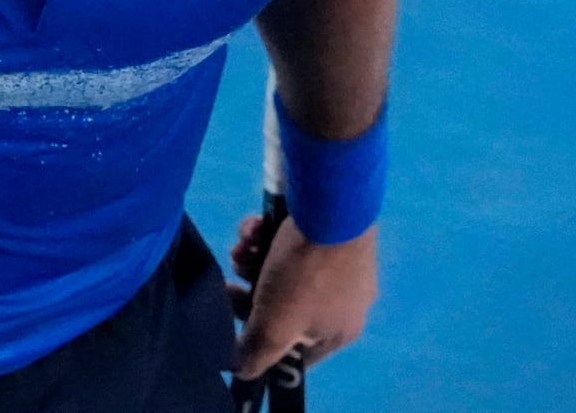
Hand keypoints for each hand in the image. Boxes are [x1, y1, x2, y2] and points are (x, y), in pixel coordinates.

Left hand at [228, 214, 376, 378]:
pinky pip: (290, 242)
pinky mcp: (328, 232)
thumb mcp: (275, 321)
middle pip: (284, 307)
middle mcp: (346, 301)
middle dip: (251, 290)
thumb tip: (244, 372)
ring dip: (253, 259)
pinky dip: (266, 235)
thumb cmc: (305, 272)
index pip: (297, 353)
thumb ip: (258, 351)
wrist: (330, 204)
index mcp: (340, 331)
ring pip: (282, 271)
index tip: (238, 324)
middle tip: (230, 280)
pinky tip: (254, 225)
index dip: (264, 342)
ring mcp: (339, 264)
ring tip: (241, 246)